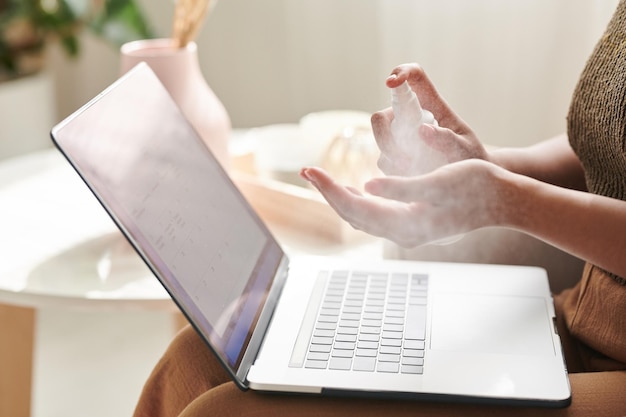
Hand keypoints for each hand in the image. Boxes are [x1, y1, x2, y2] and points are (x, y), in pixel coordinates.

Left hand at [301, 160, 509, 246]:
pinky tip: (352, 189)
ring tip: (321, 178)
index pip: (355, 208)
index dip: (329, 189)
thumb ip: (403, 187)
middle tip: (307, 171)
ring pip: (361, 216)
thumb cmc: (476, 187)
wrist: (502, 201)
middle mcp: (402, 231)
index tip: (310, 171)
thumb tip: (369, 187)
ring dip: (340, 197)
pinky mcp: (412, 221)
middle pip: (353, 214)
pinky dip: (358, 201)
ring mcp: (407, 228)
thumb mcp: (439, 183)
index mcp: (406, 223)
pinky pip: (375, 215)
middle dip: (328, 192)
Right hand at [373, 63, 489, 175]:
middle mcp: (410, 117)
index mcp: (432, 105)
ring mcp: (399, 137)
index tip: (391, 82)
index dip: (401, 72)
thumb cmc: (469, 157)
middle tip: (402, 157)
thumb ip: (448, 140)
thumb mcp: (465, 148)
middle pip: (382, 116)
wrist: (467, 180)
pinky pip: (384, 161)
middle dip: (383, 135)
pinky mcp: (393, 156)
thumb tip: (423, 130)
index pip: (414, 77)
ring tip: (417, 170)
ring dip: (393, 157)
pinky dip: (396, 172)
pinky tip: (415, 178)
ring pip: (381, 141)